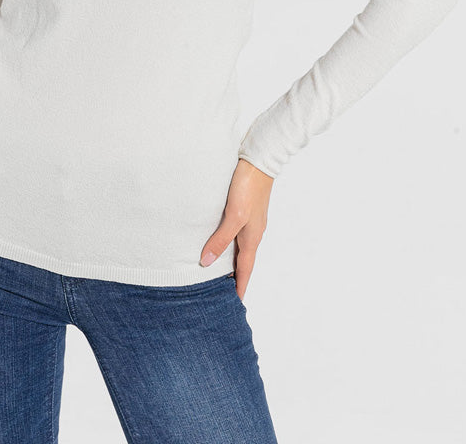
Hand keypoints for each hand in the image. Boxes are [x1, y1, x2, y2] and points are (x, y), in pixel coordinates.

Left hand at [199, 158, 273, 299]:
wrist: (259, 159)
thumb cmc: (248, 187)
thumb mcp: (234, 216)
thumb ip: (221, 239)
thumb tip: (206, 262)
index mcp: (252, 237)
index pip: (245, 270)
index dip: (239, 286)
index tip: (235, 304)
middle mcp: (253, 231)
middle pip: (243, 260)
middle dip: (235, 277)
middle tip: (225, 292)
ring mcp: (250, 220)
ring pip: (240, 245)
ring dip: (231, 259)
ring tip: (219, 270)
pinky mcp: (245, 208)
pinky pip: (236, 232)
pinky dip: (229, 242)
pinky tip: (220, 239)